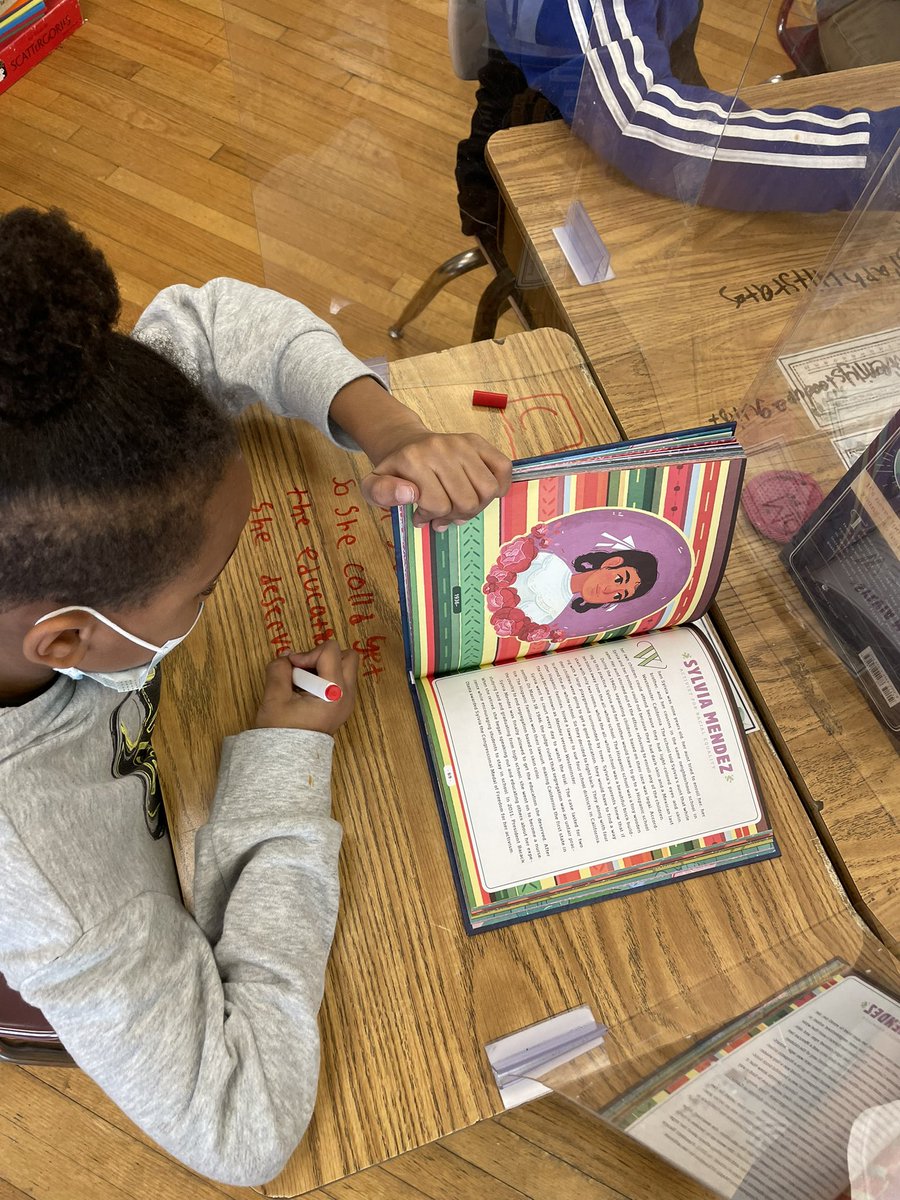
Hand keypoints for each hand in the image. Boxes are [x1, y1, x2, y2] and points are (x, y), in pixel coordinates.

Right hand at [253, 641, 357, 733]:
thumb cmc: (282, 732)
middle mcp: (347, 696)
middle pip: (348, 656)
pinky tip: (305, 693)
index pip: (330, 651)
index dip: (307, 653)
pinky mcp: (342, 706)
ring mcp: (347, 702)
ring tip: (302, 684)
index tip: (291, 668)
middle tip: (303, 671)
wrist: (288, 760)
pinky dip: (324, 679)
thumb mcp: (274, 697)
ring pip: (344, 668)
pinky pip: (339, 681)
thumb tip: (287, 656)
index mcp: (334, 693)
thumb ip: (280, 669)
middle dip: (323, 656)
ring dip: (324, 667)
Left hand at [361, 427, 511, 529]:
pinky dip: (499, 486)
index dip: (429, 517)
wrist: (404, 443)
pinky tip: (482, 494)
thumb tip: (409, 493)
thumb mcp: (372, 485)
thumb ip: (381, 493)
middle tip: (441, 514)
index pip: (437, 504)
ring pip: (487, 490)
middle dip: (454, 515)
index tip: (419, 515)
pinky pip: (502, 468)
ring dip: (476, 506)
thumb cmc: (394, 471)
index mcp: (413, 459)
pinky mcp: (477, 441)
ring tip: (459, 505)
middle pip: (466, 501)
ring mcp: (461, 443)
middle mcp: (440, 448)